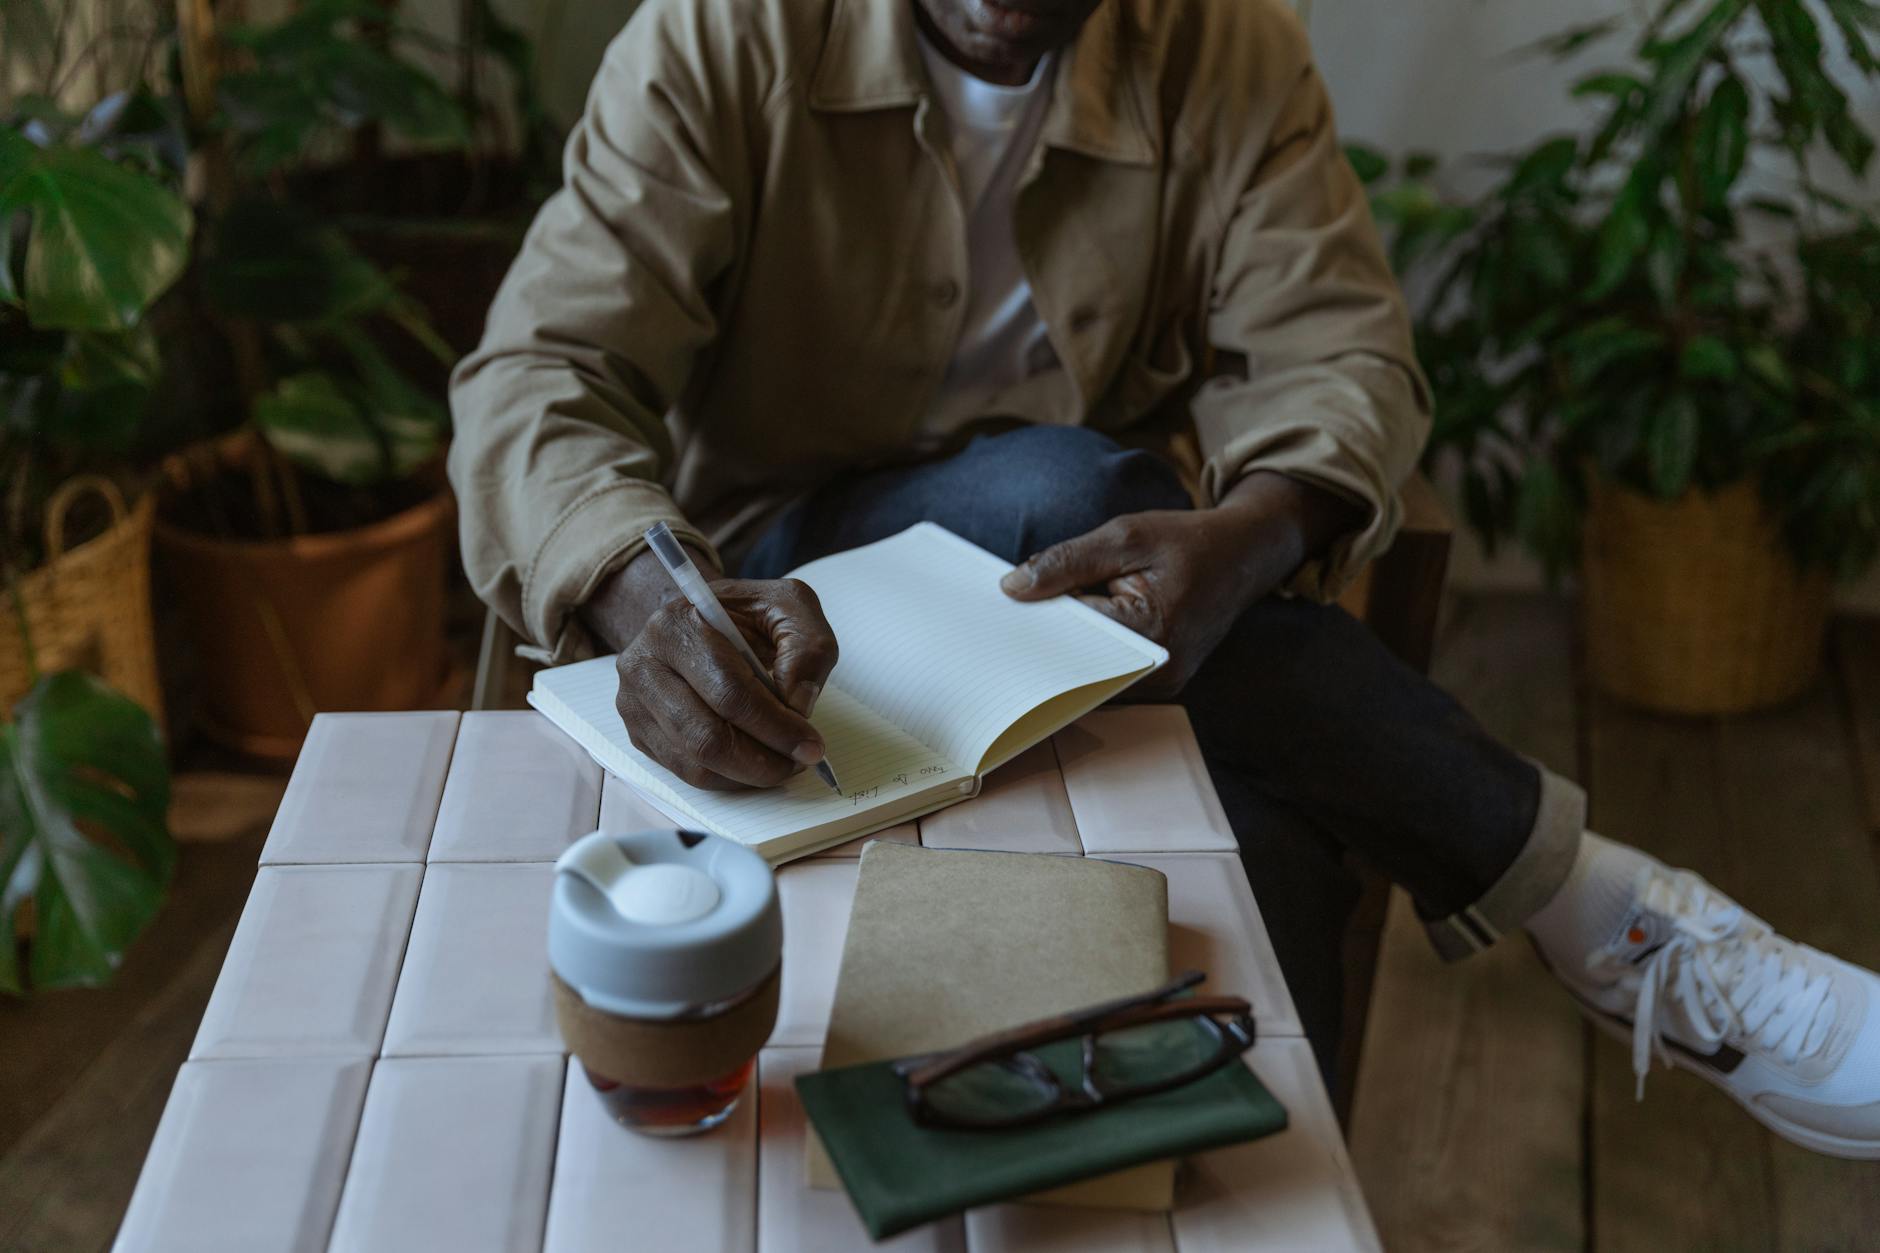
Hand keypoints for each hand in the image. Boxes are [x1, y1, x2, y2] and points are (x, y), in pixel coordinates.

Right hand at [586, 549, 839, 789]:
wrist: (694, 618)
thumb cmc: (743, 614)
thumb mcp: (788, 606)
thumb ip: (806, 647)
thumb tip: (798, 705)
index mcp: (676, 625)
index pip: (729, 692)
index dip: (776, 726)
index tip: (812, 745)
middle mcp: (644, 665)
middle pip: (706, 737)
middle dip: (763, 761)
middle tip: (800, 761)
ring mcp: (634, 702)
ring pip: (694, 762)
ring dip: (748, 775)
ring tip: (782, 763)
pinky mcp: (638, 730)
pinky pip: (685, 771)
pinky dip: (727, 778)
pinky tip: (754, 763)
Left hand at [998, 471, 1360, 696]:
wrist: (1245, 556)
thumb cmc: (1188, 541)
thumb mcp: (1126, 535)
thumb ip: (1068, 561)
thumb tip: (1012, 587)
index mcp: (1153, 632)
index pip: (1073, 636)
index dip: (1034, 622)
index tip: (997, 613)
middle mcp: (1159, 671)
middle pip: (1077, 666)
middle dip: (1042, 642)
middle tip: (999, 624)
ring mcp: (1161, 684)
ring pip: (1090, 675)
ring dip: (1063, 649)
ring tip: (1028, 623)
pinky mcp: (1158, 682)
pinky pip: (1106, 674)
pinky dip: (1084, 653)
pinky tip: (1063, 629)